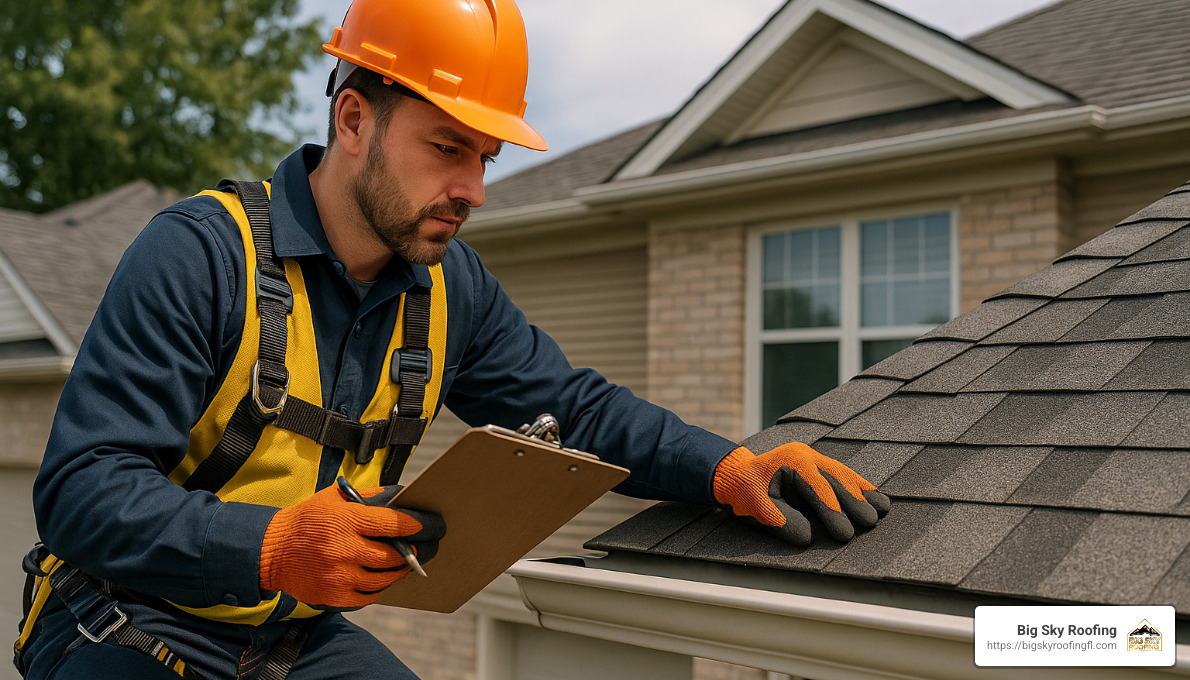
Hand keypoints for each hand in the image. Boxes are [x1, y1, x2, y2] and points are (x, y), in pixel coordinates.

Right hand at [259, 484, 444, 608]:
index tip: (428, 525)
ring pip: (384, 579)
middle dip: (411, 552)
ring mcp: (339, 576)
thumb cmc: (307, 520)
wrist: (271, 551)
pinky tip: (380, 579)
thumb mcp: (334, 498)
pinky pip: (369, 597)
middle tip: (421, 548)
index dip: (415, 525)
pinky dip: (378, 588)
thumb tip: (400, 497)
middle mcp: (344, 550)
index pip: (392, 523)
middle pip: (393, 555)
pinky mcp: (334, 596)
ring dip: (398, 572)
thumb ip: (368, 497)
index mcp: (346, 521)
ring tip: (403, 564)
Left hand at [712, 443, 889, 546]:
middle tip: (870, 522)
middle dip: (854, 501)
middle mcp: (807, 456)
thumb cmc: (745, 492)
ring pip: (845, 474)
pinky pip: (843, 476)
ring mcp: (816, 459)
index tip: (844, 533)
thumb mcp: (756, 508)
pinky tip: (875, 498)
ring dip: (863, 493)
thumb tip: (808, 537)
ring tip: (882, 510)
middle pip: (837, 478)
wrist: (737, 476)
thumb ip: (780, 521)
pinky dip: (860, 487)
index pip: (817, 487)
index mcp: (792, 460)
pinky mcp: (820, 467)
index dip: (832, 510)